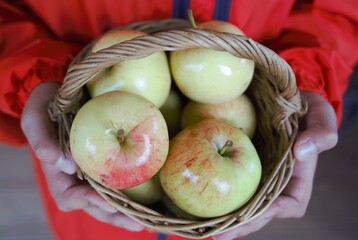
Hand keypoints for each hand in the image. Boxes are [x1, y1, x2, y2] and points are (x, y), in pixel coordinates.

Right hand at [21, 82, 143, 231]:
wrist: (62, 94)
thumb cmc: (46, 105)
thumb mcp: (36, 115)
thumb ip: (41, 139)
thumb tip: (65, 165)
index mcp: (58, 172)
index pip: (71, 196)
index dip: (89, 201)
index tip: (109, 203)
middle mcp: (76, 177)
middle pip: (94, 204)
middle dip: (114, 216)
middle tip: (137, 224)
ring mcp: (92, 171)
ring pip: (108, 198)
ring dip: (126, 210)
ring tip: (148, 218)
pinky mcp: (106, 162)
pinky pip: (119, 179)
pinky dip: (133, 189)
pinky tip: (151, 195)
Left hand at [213, 91, 337, 239]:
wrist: (280, 95)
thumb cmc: (304, 106)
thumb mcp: (319, 112)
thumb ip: (321, 131)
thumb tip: (302, 152)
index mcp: (298, 175)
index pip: (291, 202)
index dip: (274, 212)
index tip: (254, 214)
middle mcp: (275, 179)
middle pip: (261, 210)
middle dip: (243, 224)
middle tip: (220, 235)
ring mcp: (256, 172)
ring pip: (244, 200)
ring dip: (227, 216)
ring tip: (206, 227)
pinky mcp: (240, 162)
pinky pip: (230, 180)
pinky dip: (218, 192)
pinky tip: (200, 199)